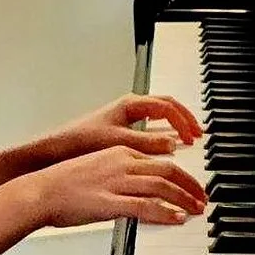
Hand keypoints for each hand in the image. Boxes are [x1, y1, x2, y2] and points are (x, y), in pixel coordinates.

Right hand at [18, 145, 206, 228]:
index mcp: (119, 151)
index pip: (160, 160)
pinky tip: (175, 218)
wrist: (40, 190)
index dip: (181, 173)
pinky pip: (146, 206)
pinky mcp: (110, 201)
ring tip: (195, 209)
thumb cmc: (62, 183)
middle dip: (190, 185)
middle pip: (167, 171)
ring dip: (183, 199)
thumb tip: (136, 188)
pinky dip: (165, 212)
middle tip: (202, 197)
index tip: (191, 184)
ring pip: (162, 187)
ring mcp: (116, 181)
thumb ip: (119, 174)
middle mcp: (121, 162)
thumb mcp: (96, 169)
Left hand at [52, 93, 202, 158]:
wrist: (57, 149)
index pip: (167, 106)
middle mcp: (129, 106)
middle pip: (166, 105)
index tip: (193, 136)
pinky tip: (165, 144)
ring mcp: (125, 115)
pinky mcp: (120, 127)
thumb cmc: (81, 141)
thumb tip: (172, 143)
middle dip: (184, 118)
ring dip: (175, 123)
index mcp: (130, 104)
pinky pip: (149, 123)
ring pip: (158, 113)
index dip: (183, 120)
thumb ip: (146, 143)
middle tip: (198, 134)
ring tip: (187, 137)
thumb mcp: (119, 142)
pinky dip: (163, 131)